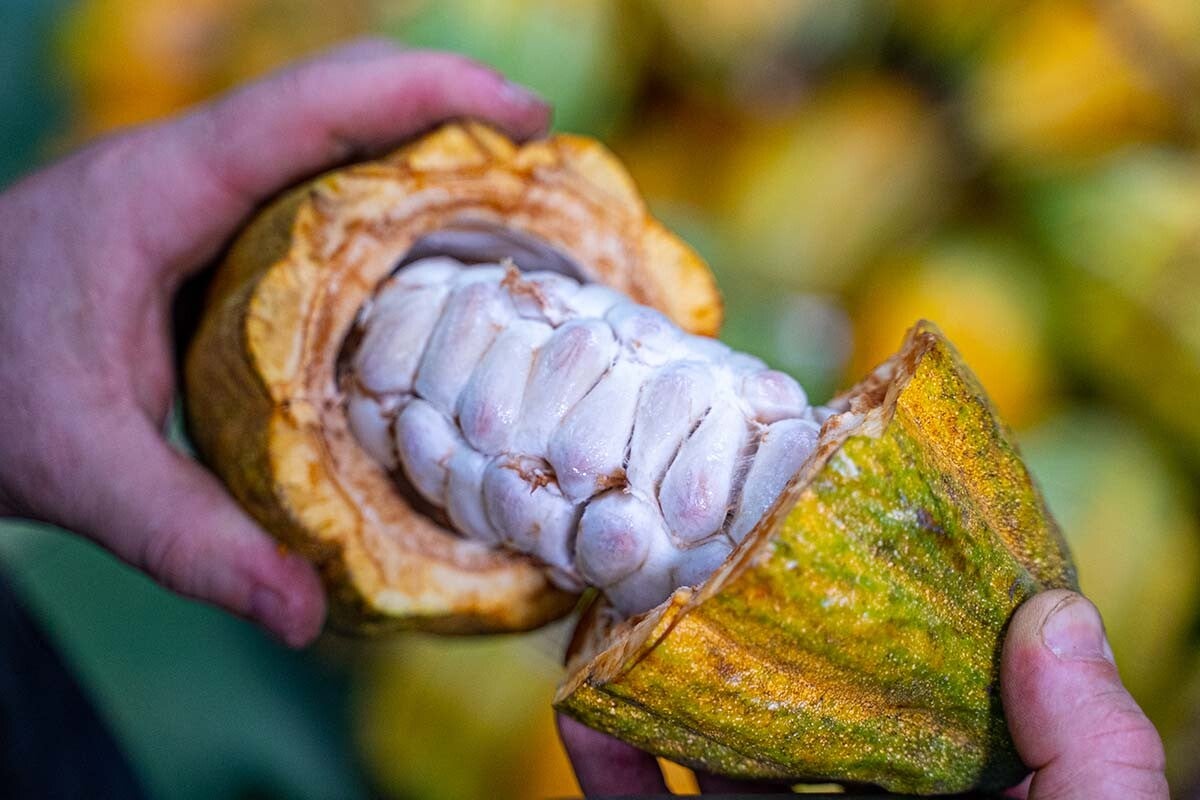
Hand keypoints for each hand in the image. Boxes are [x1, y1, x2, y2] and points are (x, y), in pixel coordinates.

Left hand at [0, 39, 549, 646]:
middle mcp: (187, 173)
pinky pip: (309, 196)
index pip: (311, 107)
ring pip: (328, 144)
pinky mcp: (201, 234)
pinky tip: (425, 270)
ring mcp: (196, 199)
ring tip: (507, 215)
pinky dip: (381, 211)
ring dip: (420, 159)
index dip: (428, 90)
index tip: (523, 117)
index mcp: (162, 192)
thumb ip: (191, 542)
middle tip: (542, 175)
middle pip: (340, 104)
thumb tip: (304, 612)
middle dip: (448, 118)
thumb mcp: (79, 471)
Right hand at [558, 589, 1167, 797]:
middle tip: (717, 540)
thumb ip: (1097, 755)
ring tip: (631, 598)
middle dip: (758, 630)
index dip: (893, 607)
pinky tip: (579, 700)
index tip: (850, 523)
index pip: (926, 687)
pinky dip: (605, 762)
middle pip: (804, 707)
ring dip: (664, 680)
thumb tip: (1062, 611)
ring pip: (712, 757)